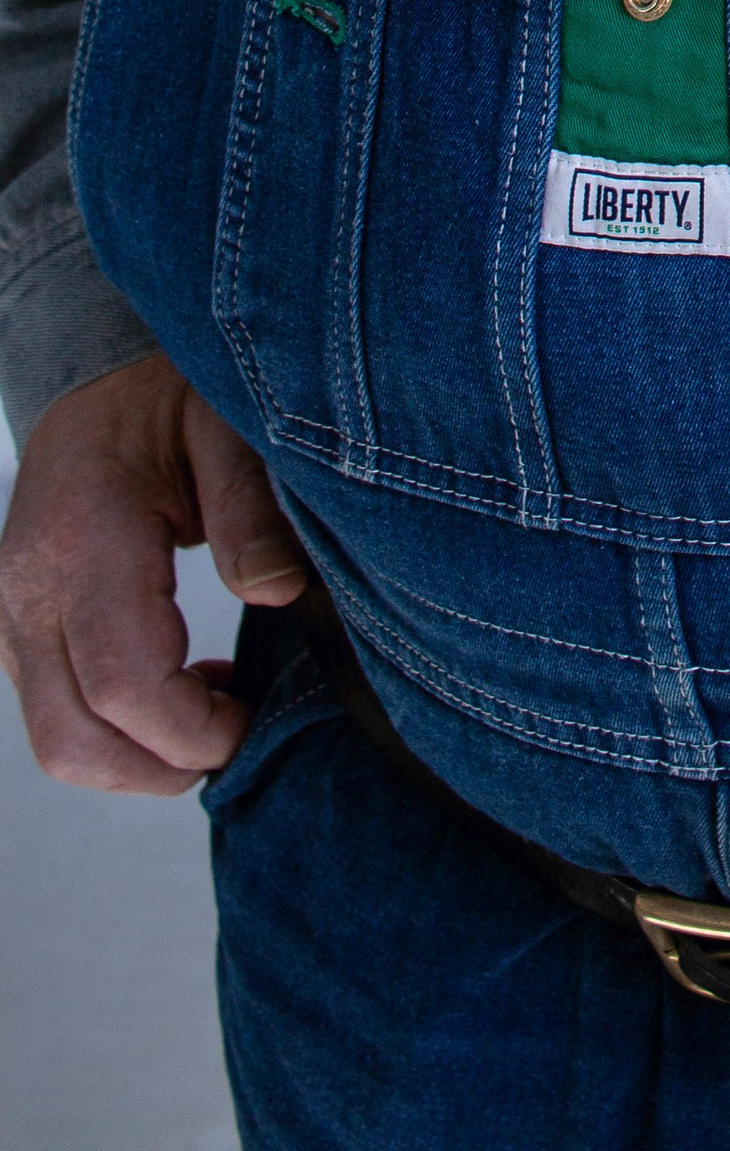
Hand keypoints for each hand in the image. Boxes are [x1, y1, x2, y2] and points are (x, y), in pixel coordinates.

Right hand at [0, 350, 305, 790]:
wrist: (96, 384)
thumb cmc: (168, 399)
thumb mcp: (228, 431)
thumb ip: (253, 514)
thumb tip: (281, 592)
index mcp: (82, 538)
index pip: (121, 685)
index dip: (191, 729)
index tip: (253, 718)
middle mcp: (26, 588)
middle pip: (74, 739)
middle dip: (164, 765)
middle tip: (240, 732)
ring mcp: (8, 616)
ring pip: (57, 742)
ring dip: (140, 757)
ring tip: (215, 707)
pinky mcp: (13, 632)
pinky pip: (54, 715)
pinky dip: (116, 731)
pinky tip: (179, 684)